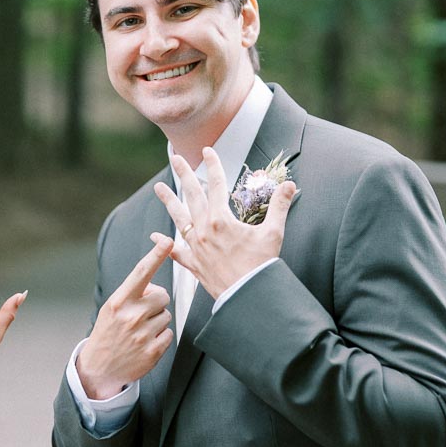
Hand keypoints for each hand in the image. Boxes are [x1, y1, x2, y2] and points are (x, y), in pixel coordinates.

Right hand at [76, 237, 173, 400]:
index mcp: (119, 302)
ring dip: (157, 321)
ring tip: (140, 331)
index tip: (167, 240)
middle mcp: (131, 315)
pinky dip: (161, 337)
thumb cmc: (107, 334)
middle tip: (141, 314)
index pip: (141, 272)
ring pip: (167, 315)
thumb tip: (155, 286)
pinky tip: (145, 343)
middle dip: (157, 302)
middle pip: (163, 296)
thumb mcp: (112, 309)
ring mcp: (143, 334)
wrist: (99, 369)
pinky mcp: (153, 351)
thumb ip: (133, 294)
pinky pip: (169, 333)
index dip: (156, 254)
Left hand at [154, 147, 295, 298]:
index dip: (212, 165)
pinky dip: (165, 244)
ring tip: (158, 188)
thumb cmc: (261, 265)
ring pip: (179, 219)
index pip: (215, 184)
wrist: (248, 296)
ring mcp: (196, 247)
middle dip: (184, 174)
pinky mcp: (193, 264)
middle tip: (175, 158)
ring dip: (169, 201)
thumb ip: (279, 206)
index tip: (207, 151)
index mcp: (221, 219)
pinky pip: (176, 252)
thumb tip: (289, 185)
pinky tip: (156, 236)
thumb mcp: (273, 233)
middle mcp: (204, 230)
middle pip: (192, 195)